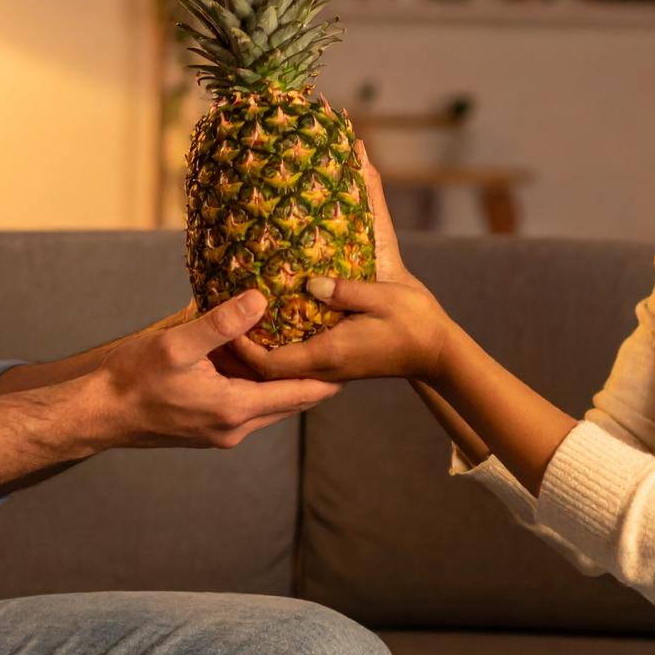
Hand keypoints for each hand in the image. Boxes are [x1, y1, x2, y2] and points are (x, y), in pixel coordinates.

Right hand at [91, 291, 340, 448]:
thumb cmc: (131, 378)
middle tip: (336, 346)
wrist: (96, 414)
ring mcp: (220, 433)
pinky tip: (257, 362)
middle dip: (313, 376)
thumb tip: (260, 298)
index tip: (352, 356)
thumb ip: (221, 323)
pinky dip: (260, 387)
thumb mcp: (177, 344)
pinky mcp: (207, 430)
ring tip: (303, 349)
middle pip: (290, 403)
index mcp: (234, 409)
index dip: (328, 375)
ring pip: (269, 407)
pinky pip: (247, 408)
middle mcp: (234, 429)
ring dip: (285, 382)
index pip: (298, 394)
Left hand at [234, 141, 459, 383]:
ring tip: (235, 325)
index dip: (242, 349)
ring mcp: (331, 368)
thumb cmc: (413, 321)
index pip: (270, 364)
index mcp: (329, 354)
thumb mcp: (381, 296)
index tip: (222, 325)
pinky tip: (271, 326)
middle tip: (218, 325)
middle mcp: (325, 367)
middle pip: (268, 372)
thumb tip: (309, 282)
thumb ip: (345, 290)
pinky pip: (296, 362)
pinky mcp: (337, 363)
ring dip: (257, 353)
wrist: (437, 350)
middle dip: (240, 354)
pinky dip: (277, 349)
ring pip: (281, 369)